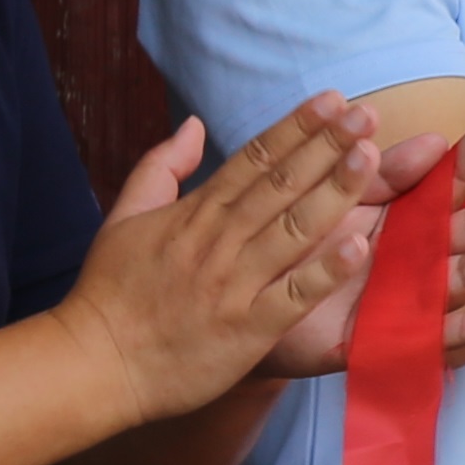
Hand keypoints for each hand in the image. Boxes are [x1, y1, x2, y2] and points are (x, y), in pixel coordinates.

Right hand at [67, 94, 382, 420]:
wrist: (93, 365)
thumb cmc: (109, 294)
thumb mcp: (124, 218)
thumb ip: (161, 168)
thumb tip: (193, 125)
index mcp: (195, 214)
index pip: (254, 159)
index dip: (296, 127)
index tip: (332, 99)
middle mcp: (218, 242)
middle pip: (280, 184)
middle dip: (326, 146)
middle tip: (367, 114)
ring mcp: (233, 285)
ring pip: (292, 230)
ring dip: (333, 193)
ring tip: (370, 158)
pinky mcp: (245, 330)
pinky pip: (291, 297)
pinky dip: (324, 273)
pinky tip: (358, 249)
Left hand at [245, 105, 464, 379]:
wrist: (248, 307)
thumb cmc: (297, 248)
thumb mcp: (336, 199)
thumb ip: (381, 175)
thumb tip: (434, 140)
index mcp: (406, 215)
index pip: (452, 175)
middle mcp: (419, 255)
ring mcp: (411, 297)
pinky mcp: (392, 340)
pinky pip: (436, 337)